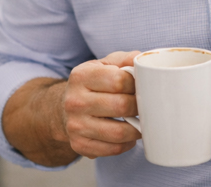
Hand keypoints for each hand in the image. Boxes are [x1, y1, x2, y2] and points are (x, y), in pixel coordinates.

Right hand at [1, 50, 141, 166]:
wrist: (65, 108)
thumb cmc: (92, 84)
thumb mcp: (103, 65)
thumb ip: (124, 60)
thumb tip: (141, 60)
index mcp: (81, 76)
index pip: (119, 80)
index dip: (136, 84)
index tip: (141, 87)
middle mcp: (74, 101)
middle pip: (121, 106)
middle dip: (139, 107)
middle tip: (145, 105)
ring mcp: (75, 125)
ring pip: (118, 132)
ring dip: (136, 129)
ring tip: (140, 122)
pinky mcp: (79, 145)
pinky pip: (112, 149)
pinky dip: (126, 144)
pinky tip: (127, 136)